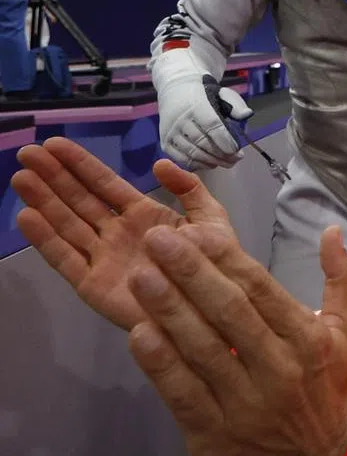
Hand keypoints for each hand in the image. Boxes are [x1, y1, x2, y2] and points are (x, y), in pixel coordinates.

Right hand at [10, 138, 233, 329]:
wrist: (214, 311)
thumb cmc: (216, 267)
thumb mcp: (211, 220)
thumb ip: (190, 190)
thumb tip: (160, 163)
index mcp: (144, 216)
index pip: (105, 185)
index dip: (80, 165)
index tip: (54, 144)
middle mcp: (118, 234)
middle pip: (79, 200)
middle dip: (54, 177)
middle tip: (27, 153)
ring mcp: (104, 259)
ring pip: (67, 224)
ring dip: (44, 201)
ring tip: (22, 178)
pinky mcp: (94, 286)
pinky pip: (66, 259)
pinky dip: (46, 240)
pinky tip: (27, 217)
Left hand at [127, 223, 346, 455]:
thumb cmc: (324, 394)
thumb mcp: (342, 335)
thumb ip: (338, 280)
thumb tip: (331, 230)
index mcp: (307, 339)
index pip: (261, 290)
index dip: (226, 258)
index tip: (195, 230)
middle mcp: (279, 368)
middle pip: (228, 312)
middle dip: (190, 271)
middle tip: (157, 238)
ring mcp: (246, 404)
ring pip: (202, 349)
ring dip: (168, 308)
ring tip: (140, 275)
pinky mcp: (214, 435)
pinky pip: (182, 393)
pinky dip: (159, 363)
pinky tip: (138, 333)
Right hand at [152, 49, 251, 169]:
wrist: (175, 89)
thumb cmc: (204, 94)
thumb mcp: (221, 92)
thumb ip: (235, 104)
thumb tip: (247, 114)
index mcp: (196, 104)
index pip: (210, 124)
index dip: (224, 140)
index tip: (236, 150)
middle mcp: (179, 119)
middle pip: (202, 142)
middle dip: (222, 154)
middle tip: (236, 159)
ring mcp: (170, 132)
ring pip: (192, 152)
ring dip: (212, 161)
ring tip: (227, 163)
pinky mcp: (165, 142)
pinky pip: (181, 159)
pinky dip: (197, 164)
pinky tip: (210, 164)